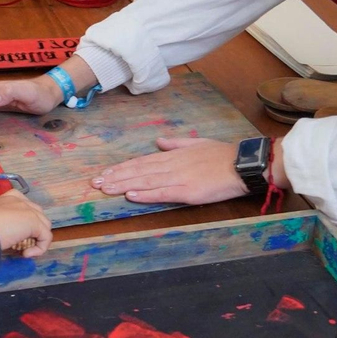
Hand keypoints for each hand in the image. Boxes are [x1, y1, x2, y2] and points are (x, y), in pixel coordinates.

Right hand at [0, 190, 52, 258]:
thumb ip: (0, 223)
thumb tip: (3, 235)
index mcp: (9, 197)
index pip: (26, 207)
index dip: (25, 222)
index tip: (15, 235)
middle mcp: (22, 201)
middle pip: (38, 215)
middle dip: (34, 230)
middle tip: (21, 243)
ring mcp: (30, 210)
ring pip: (44, 226)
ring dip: (37, 240)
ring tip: (24, 250)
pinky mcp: (35, 223)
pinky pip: (46, 237)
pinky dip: (39, 249)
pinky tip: (25, 254)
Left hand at [91, 137, 248, 205]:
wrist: (241, 164)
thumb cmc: (221, 154)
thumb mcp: (196, 143)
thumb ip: (176, 143)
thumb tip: (159, 141)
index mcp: (173, 155)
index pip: (141, 161)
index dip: (122, 168)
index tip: (105, 173)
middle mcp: (171, 165)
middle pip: (138, 171)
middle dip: (115, 177)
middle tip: (95, 183)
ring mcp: (178, 178)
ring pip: (145, 181)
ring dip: (124, 185)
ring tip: (106, 188)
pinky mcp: (188, 192)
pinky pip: (162, 193)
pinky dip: (145, 194)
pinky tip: (130, 195)